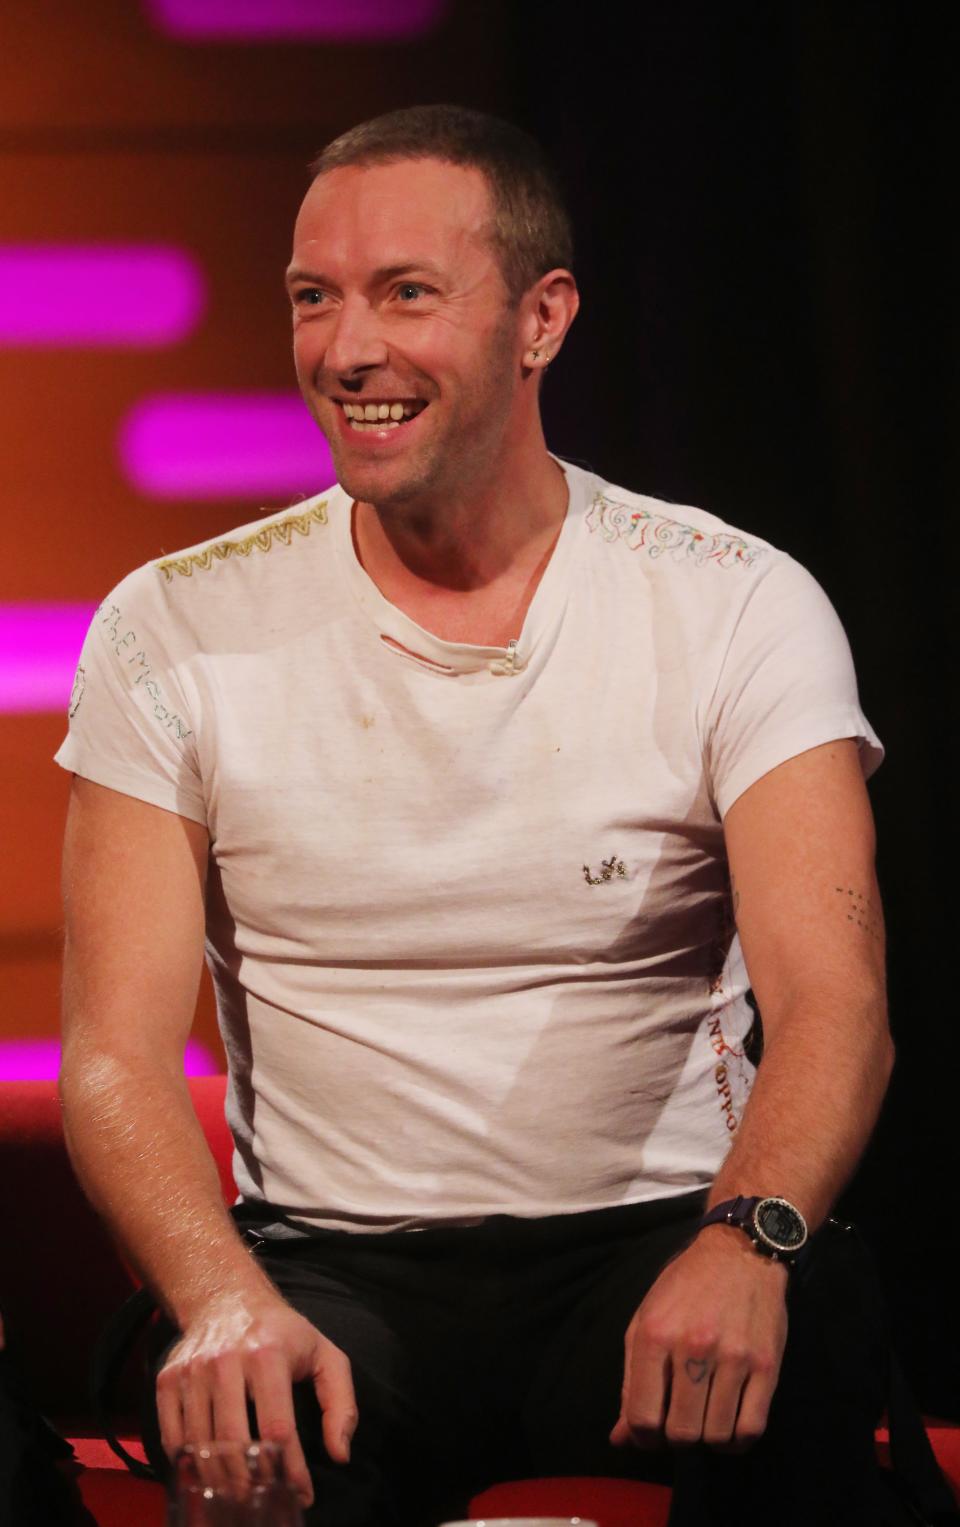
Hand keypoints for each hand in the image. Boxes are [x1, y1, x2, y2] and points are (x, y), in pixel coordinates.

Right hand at [156, 1291, 357, 1507]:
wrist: (226, 1297)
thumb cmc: (282, 1333)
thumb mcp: (324, 1355)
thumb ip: (341, 1403)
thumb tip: (340, 1453)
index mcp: (269, 1356)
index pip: (278, 1429)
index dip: (290, 1470)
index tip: (301, 1495)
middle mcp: (226, 1361)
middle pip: (233, 1442)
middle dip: (250, 1482)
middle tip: (263, 1500)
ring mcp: (193, 1370)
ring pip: (200, 1444)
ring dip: (219, 1479)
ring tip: (238, 1494)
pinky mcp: (168, 1378)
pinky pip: (172, 1436)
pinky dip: (187, 1463)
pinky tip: (206, 1473)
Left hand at [610, 1225, 787, 1450]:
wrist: (740, 1254)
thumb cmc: (685, 1287)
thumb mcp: (645, 1321)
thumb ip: (632, 1381)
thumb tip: (621, 1439)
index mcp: (656, 1334)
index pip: (642, 1416)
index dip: (642, 1437)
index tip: (650, 1432)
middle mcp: (694, 1346)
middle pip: (681, 1432)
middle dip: (675, 1439)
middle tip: (679, 1423)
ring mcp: (734, 1357)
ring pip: (716, 1436)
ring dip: (706, 1439)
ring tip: (704, 1420)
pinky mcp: (767, 1365)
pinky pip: (751, 1428)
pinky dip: (737, 1442)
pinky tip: (729, 1427)